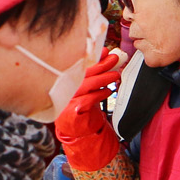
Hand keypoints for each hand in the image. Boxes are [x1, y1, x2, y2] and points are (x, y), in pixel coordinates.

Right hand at [54, 50, 123, 171]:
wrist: (75, 128)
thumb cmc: (82, 103)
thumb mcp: (89, 86)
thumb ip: (95, 72)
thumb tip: (106, 55)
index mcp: (66, 79)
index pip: (79, 65)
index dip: (92, 57)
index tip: (105, 51)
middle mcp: (64, 88)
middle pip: (82, 73)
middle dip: (101, 65)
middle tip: (115, 59)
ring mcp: (66, 99)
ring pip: (86, 85)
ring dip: (103, 78)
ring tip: (116, 75)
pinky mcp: (72, 111)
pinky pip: (87, 100)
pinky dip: (99, 94)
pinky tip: (108, 91)